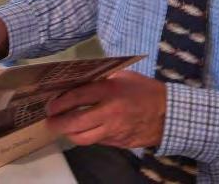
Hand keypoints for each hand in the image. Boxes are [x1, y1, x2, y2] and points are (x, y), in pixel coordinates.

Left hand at [45, 71, 165, 148]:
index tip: (50, 105)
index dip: (60, 102)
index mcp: (111, 91)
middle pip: (75, 122)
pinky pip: (96, 141)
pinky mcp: (118, 142)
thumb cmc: (145, 91)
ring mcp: (114, 130)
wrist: (168, 113)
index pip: (77, 97)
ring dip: (70, 133)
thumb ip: (103, 79)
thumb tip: (80, 82)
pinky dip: (87, 136)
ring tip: (64, 128)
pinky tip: (83, 130)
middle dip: (58, 123)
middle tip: (50, 121)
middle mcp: (110, 112)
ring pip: (83, 138)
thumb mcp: (125, 77)